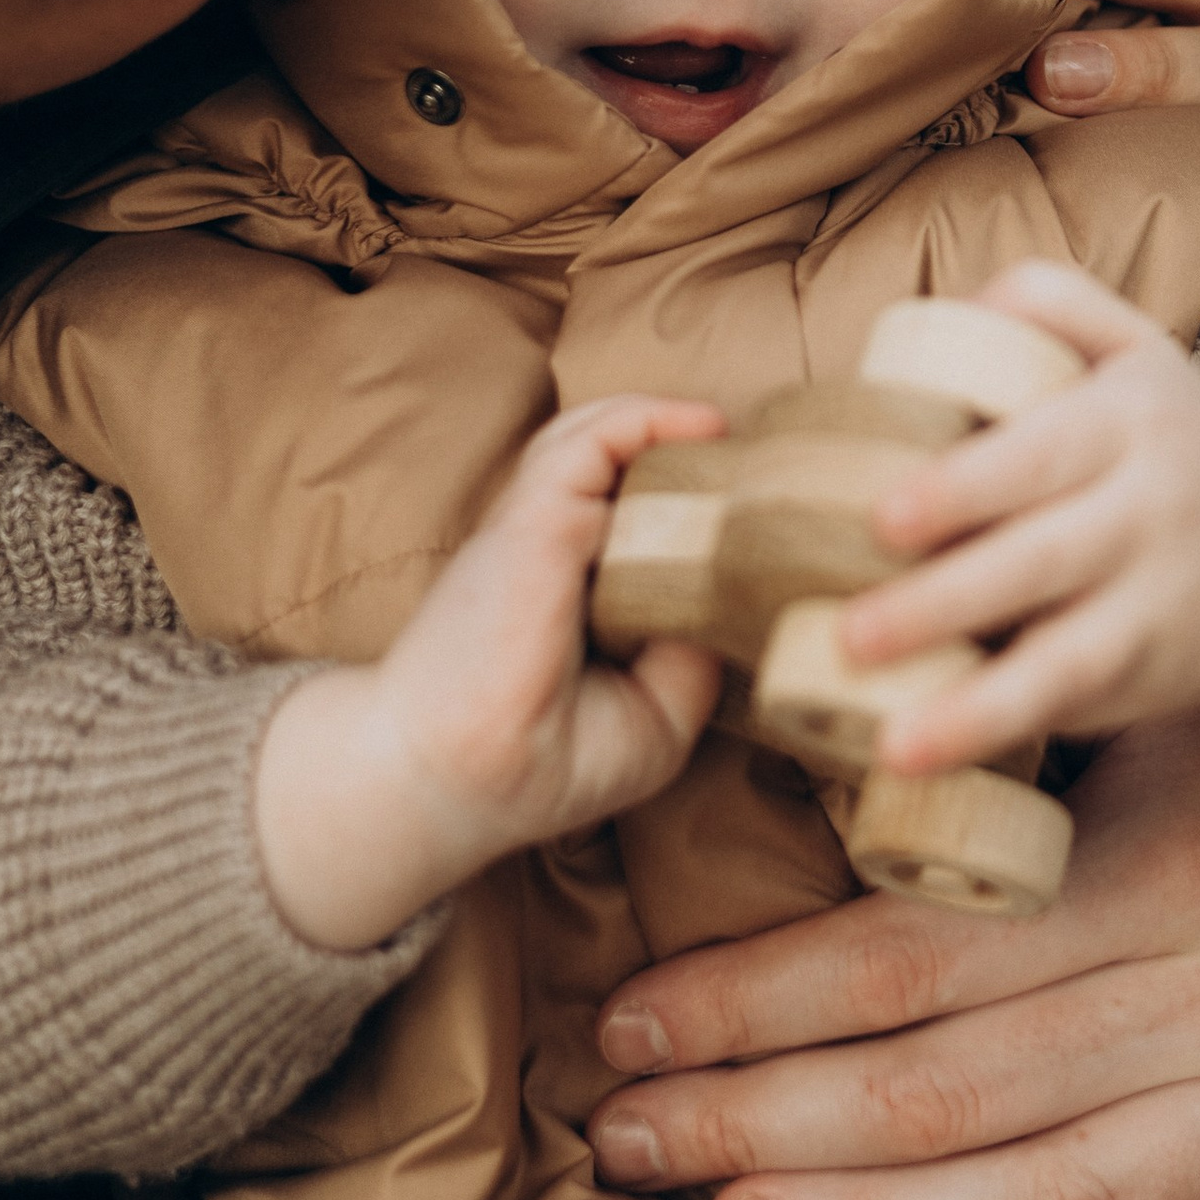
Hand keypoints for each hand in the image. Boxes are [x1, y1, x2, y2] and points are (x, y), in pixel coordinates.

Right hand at [253, 394, 724, 951]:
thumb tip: (734, 603)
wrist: (455, 781)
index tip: (744, 510)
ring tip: (719, 434)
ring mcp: (541, 529)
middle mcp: (554, 553)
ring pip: (597, 438)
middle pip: (613, 466)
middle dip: (677, 455)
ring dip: (660, 425)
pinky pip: (592, 440)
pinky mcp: (535, 518)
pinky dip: (645, 418)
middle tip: (740, 466)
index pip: (627, 520)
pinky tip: (701, 426)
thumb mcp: (654, 720)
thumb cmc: (535, 767)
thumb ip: (694, 659)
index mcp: (572, 596)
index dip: (685, 506)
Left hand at [588, 704, 1199, 1199]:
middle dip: (765, 1118)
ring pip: (1044, 1195)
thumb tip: (789, 785)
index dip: (757, 999)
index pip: (915, 959)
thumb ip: (993, 758)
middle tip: (625, 1131)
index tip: (632, 1015)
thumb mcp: (1136, 694)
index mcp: (1162, 867)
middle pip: (953, 1087)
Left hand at [839, 260, 1199, 771]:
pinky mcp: (1157, 680)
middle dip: (947, 601)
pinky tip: (930, 756)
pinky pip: (1079, 710)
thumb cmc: (1168, 433)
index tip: (884, 517)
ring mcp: (1161, 607)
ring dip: (977, 708)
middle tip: (851, 631)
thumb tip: (940, 316)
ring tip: (891, 742)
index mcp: (1133, 420)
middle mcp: (1155, 515)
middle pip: (1044, 562)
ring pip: (1070, 663)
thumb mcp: (1134, 345)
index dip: (965, 488)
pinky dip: (1007, 733)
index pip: (1044, 454)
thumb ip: (1049, 301)